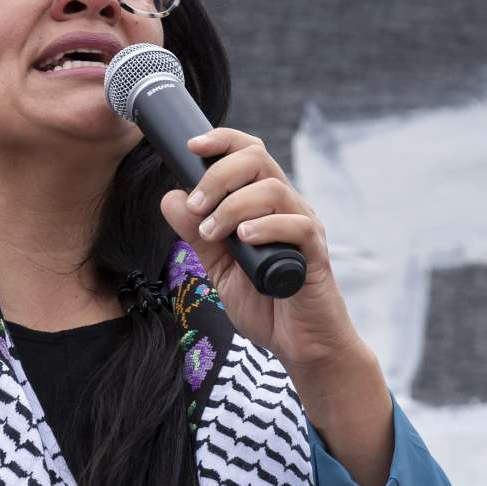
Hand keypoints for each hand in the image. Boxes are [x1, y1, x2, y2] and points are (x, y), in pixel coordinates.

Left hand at [158, 128, 362, 371]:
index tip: (191, 146)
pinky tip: (243, 240)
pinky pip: (297, 225)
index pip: (248, 153)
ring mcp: (303, 228)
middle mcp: (286, 207)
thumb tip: (170, 197)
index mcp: (264, 204)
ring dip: (233, 206)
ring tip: (212, 234)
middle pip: (258, 159)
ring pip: (273, 189)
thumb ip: (195, 234)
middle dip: (218, 174)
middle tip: (196, 204)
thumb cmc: (264, 302)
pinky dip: (266, 227)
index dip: (222, 140)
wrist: (300, 345)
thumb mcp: (218, 267)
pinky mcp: (315, 254)